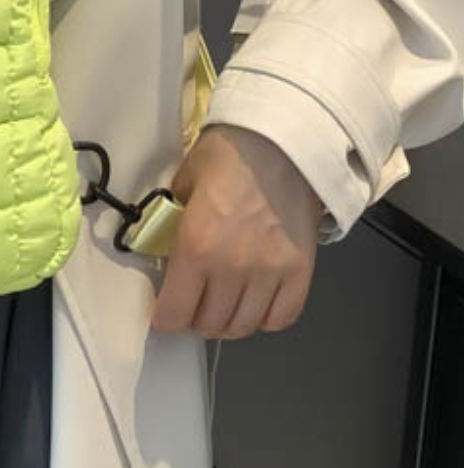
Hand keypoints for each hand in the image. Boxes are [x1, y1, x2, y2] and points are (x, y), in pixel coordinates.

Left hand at [150, 123, 323, 339]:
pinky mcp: (301, 272)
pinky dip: (265, 317)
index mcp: (196, 247)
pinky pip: (282, 317)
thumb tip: (167, 249)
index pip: (173, 314)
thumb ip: (173, 223)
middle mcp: (232, 268)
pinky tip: (256, 302)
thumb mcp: (184, 184)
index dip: (166, 316)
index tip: (166, 309)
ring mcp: (270, 273)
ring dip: (229, 321)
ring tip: (225, 303)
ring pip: (243, 326)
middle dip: (196, 318)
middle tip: (196, 302)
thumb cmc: (229, 156)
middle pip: (209, 324)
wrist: (283, 141)